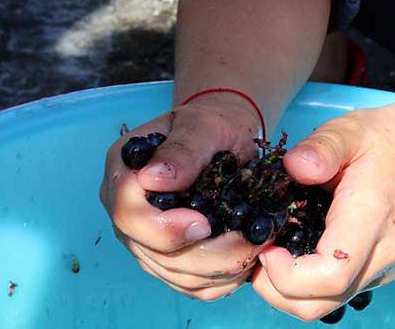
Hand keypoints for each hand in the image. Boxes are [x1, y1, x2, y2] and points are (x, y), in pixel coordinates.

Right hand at [100, 96, 267, 300]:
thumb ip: (183, 150)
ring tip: (255, 247)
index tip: (205, 224)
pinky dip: (219, 280)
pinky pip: (190, 284)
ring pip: (174, 274)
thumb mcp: (203, 125)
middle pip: (152, 252)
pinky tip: (243, 261)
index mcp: (125, 173)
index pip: (128, 214)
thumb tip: (153, 179)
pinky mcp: (169, 256)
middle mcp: (129, 211)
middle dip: (205, 256)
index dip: (165, 229)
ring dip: (219, 270)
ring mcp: (146, 237)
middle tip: (250, 242)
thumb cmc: (214, 125)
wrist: (225, 138)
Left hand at [252, 105, 394, 319]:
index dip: (285, 273)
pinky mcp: (379, 269)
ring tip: (271, 250)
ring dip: (287, 290)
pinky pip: (337, 292)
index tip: (265, 246)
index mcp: (372, 220)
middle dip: (275, 289)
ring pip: (326, 304)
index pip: (329, 275)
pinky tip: (294, 251)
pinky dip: (305, 284)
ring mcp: (383, 267)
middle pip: (321, 304)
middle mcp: (382, 255)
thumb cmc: (392, 142)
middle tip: (258, 252)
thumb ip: (322, 147)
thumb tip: (292, 166)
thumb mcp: (352, 130)